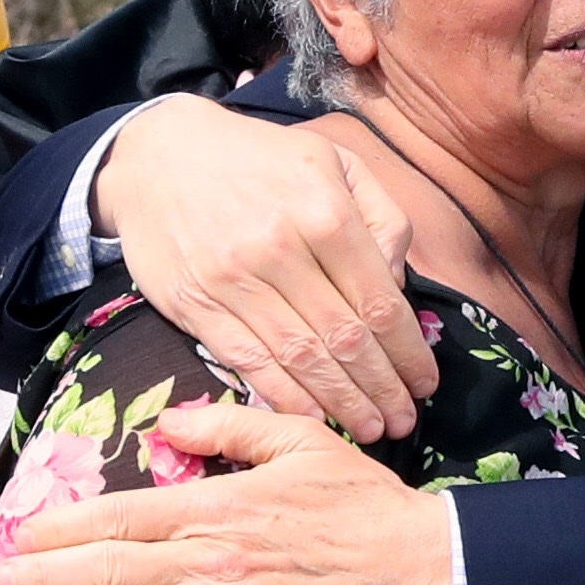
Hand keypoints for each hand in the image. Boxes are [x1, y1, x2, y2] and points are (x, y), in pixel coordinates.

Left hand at [0, 401, 452, 584]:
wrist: (426, 571)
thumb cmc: (364, 503)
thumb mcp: (301, 440)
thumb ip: (230, 426)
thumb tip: (170, 423)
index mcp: (219, 507)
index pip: (121, 516)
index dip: (64, 526)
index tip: (24, 529)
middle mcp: (213, 563)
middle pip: (109, 570)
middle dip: (46, 575)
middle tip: (0, 581)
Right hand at [94, 95, 437, 441]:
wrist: (160, 154)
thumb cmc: (260, 160)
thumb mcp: (336, 162)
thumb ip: (382, 218)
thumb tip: (399, 284)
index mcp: (325, 212)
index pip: (379, 302)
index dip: (408, 352)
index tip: (425, 384)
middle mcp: (282, 248)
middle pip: (345, 338)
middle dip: (382, 389)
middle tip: (403, 422)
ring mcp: (234, 280)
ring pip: (301, 357)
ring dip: (341, 403)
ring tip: (369, 430)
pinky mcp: (196, 304)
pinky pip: (248, 361)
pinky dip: (283, 396)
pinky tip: (312, 419)